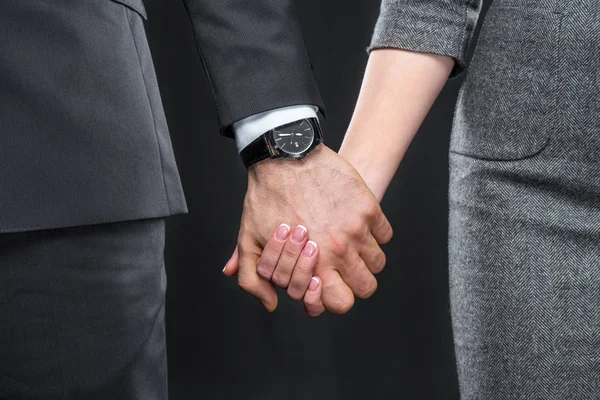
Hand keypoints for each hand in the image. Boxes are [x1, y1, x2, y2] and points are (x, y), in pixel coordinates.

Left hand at [236, 144, 392, 313]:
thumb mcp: (248, 240)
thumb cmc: (265, 198)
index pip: (340, 303)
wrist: (285, 156)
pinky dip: (375, 233)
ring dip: (366, 258)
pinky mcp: (368, 206)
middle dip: (355, 282)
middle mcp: (339, 248)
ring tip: (349, 244)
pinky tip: (357, 224)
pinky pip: (385, 234)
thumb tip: (270, 304)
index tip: (330, 284)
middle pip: (366, 287)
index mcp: (313, 262)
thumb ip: (253, 278)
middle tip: (343, 267)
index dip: (336, 299)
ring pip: (378, 262)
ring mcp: (357, 227)